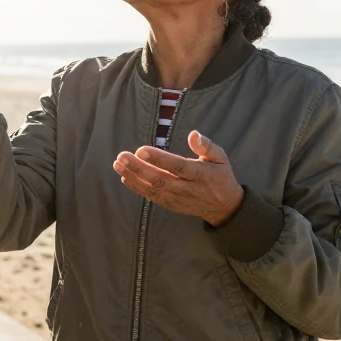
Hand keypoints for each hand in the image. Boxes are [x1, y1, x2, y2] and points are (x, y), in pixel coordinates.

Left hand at [113, 130, 244, 226]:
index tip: (141, 150)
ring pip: (152, 189)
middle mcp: (187, 188)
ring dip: (133, 177)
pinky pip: (152, 197)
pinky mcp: (171, 205)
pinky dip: (137, 188)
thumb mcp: (220, 157)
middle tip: (121, 156)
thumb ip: (206, 146)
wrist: (223, 206)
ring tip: (117, 165)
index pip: (177, 166)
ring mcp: (178, 199)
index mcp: (200, 174)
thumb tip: (193, 134)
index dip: (159, 159)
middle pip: (160, 179)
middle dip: (138, 168)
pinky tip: (124, 177)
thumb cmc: (220, 175)